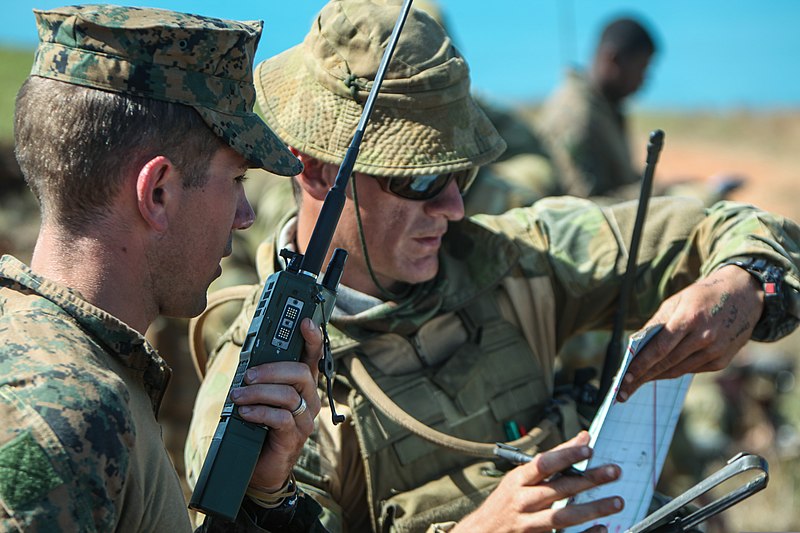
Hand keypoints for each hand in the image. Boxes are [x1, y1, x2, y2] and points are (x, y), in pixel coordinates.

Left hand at [229, 318, 323, 490]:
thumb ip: (259, 379)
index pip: (312, 356)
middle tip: (247, 376)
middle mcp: (309, 399)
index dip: (312, 338)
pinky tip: (245, 414)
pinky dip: (259, 413)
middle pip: (301, 373)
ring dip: (259, 393)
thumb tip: (247, 363)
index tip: (305, 322)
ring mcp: (305, 419)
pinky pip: (281, 418)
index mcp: (302, 384)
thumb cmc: (258, 427)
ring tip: (238, 397)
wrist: (259, 468)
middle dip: (272, 370)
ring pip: (289, 395)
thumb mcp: (259, 397)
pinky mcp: (295, 437)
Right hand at [454, 432, 622, 532]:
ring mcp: (528, 524)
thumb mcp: (520, 478)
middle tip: (614, 472)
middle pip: (559, 489)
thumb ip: (552, 460)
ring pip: (563, 517)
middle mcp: (522, 501)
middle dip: (589, 479)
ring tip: (616, 501)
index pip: (543, 464)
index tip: (589, 448)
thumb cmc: (504, 503)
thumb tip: (582, 438)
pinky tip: (603, 528)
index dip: (566, 455)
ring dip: (592, 509)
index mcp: (517, 481)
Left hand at [619, 265, 761, 400]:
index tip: (625, 378)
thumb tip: (635, 344)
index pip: (659, 348)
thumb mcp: (677, 301)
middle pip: (667, 363)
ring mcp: (716, 351)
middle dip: (642, 378)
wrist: (744, 296)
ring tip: (636, 383)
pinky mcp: (722, 361)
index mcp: (690, 318)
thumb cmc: (702, 297)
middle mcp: (704, 337)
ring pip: (678, 370)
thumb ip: (656, 323)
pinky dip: (674, 371)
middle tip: (623, 390)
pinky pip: (691, 369)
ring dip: (656, 377)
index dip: (640, 365)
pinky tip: (660, 373)